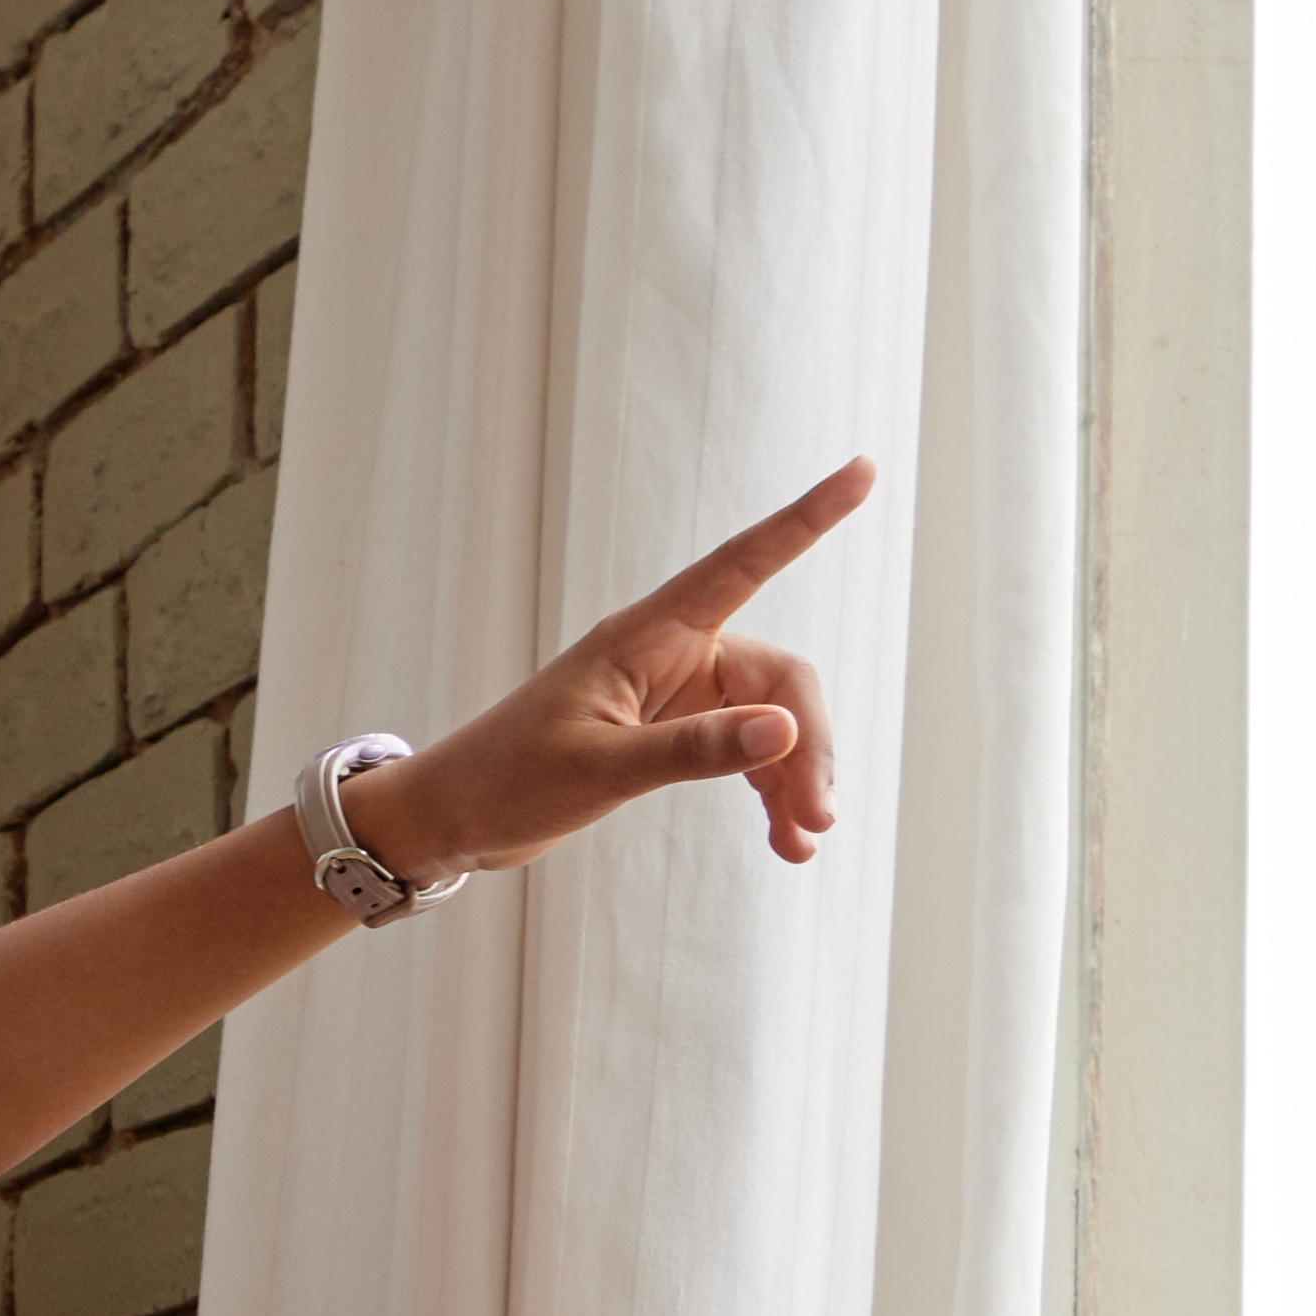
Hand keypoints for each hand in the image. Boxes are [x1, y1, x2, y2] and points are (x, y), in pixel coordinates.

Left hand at [379, 459, 867, 881]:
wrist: (450, 819)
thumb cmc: (506, 780)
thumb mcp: (599, 769)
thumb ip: (692, 751)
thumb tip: (783, 732)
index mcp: (648, 635)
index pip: (746, 563)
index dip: (808, 518)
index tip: (865, 470)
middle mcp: (672, 654)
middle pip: (779, 680)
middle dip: (806, 745)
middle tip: (819, 819)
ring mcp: (676, 695)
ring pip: (771, 723)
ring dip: (794, 778)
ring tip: (804, 844)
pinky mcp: (673, 736)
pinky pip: (745, 753)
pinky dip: (768, 792)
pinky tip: (785, 841)